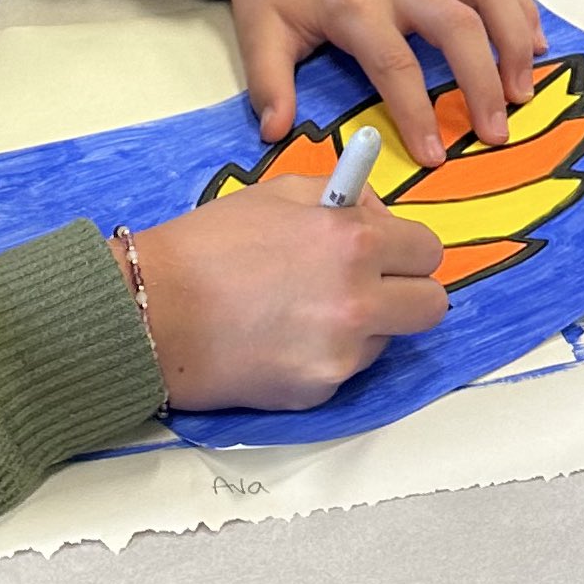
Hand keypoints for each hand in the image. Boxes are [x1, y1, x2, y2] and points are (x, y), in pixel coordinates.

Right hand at [109, 176, 446, 411]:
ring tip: (307, 312)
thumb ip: (344, 197)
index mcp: (354, 241)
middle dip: (408, 294)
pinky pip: (346, 369)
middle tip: (371, 288)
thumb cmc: (210, 243)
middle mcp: (359, 299)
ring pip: (390, 340)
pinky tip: (284, 340)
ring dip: (366, 326)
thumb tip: (379, 214)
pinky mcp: (320, 390)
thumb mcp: (279, 193)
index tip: (388, 253)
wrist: (151, 312)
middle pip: (431, 306)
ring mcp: (342, 351)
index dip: (407, 250)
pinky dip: (327, 355)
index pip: (428, 251)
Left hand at [200, 0, 546, 167]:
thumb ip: (270, 85)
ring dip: (515, 39)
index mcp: (352, 5)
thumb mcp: (259, 33)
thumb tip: (278, 132)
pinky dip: (518, 5)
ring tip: (523, 90)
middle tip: (496, 131)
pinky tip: (534, 42)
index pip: (396, 65)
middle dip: (484, 82)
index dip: (419, 114)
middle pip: (459, 26)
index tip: (435, 154)